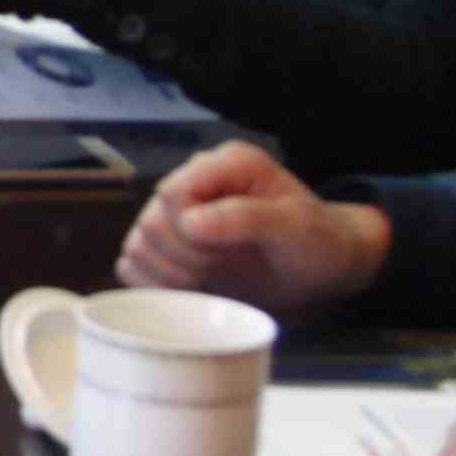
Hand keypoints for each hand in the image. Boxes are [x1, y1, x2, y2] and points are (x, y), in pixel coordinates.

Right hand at [113, 145, 393, 313]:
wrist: (323, 271)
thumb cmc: (317, 242)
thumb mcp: (294, 227)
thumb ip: (245, 218)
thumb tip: (191, 222)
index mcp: (224, 165)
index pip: (172, 193)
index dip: (191, 231)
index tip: (225, 252)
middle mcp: (195, 183)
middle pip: (152, 223)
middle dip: (186, 258)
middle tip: (222, 268)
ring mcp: (177, 216)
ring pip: (138, 245)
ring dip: (171, 274)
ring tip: (211, 280)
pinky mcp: (168, 249)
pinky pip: (132, 266)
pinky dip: (154, 285)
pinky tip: (190, 290)